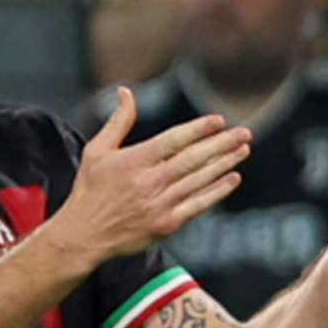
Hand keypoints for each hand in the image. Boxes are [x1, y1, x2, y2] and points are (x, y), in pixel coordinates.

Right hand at [54, 87, 251, 262]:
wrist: (83, 236)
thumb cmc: (89, 190)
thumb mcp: (96, 150)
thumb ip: (117, 121)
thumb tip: (126, 91)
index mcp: (133, 161)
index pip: (173, 140)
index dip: (199, 129)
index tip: (219, 120)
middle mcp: (148, 182)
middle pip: (193, 159)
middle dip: (222, 144)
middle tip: (245, 132)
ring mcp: (159, 205)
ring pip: (199, 181)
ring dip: (224, 164)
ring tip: (243, 150)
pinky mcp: (166, 225)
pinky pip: (198, 205)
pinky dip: (217, 192)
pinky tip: (232, 179)